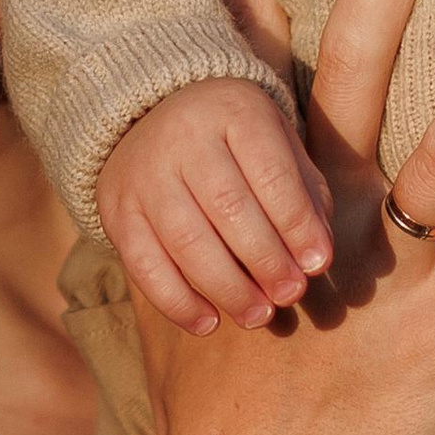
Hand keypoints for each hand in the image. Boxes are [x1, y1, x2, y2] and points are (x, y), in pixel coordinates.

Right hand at [97, 77, 334, 332]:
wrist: (156, 120)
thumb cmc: (240, 146)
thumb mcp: (281, 148)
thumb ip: (307, 198)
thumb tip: (317, 261)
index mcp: (235, 112)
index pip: (271, 172)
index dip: (296, 224)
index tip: (318, 265)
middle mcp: (183, 135)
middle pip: (228, 207)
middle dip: (265, 259)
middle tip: (290, 294)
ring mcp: (144, 173)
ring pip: (185, 239)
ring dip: (226, 287)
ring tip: (259, 316)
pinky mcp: (117, 210)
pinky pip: (143, 264)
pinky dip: (177, 301)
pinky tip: (209, 323)